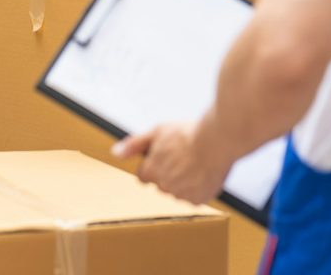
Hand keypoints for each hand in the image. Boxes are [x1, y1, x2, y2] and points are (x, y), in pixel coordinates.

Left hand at [112, 121, 232, 204]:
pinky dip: (198, 187)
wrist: (216, 141)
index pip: (144, 175)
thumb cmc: (188, 134)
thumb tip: (115, 153)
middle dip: (169, 173)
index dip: (153, 164)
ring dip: (184, 180)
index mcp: (152, 171)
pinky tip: (204, 171)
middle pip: (162, 183)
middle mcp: (164, 186)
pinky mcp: (198, 199)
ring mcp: (181, 195)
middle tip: (182, 157)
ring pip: (178, 190)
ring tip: (196, 161)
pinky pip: (195, 196)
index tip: (164, 156)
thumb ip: (134, 144)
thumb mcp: (157, 131)